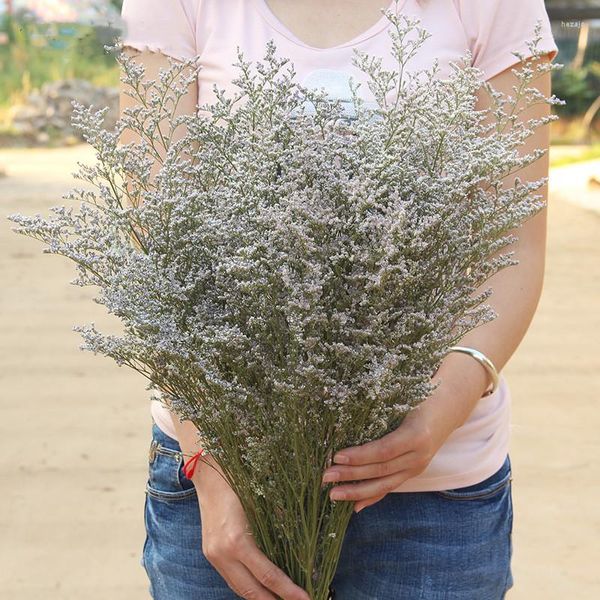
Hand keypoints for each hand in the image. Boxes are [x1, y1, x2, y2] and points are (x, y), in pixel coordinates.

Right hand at [195, 455, 309, 599]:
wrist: (207, 475)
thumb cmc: (238, 483)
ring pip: (239, 588)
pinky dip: (247, 586)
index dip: (287, 590)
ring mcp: (213, 555)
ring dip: (260, 597)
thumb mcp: (262, 502)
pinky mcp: (209, 553)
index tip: (305, 598)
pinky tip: (261, 588)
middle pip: (251, 591)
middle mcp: (222, 553)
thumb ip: (279, 523)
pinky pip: (231, 578)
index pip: (267, 575)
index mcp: (237, 540)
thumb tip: (301, 544)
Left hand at [321, 386, 460, 512]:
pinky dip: (372, 497)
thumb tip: (343, 414)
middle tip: (325, 477)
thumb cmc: (419, 397)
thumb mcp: (403, 399)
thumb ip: (380, 410)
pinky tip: (355, 506)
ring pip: (385, 484)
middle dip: (351, 475)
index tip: (336, 456)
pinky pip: (390, 487)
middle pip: (380, 470)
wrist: (446, 410)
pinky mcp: (413, 473)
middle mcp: (419, 455)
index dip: (360, 456)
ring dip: (357, 491)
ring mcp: (417, 467)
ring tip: (333, 494)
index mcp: (416, 434)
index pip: (384, 450)